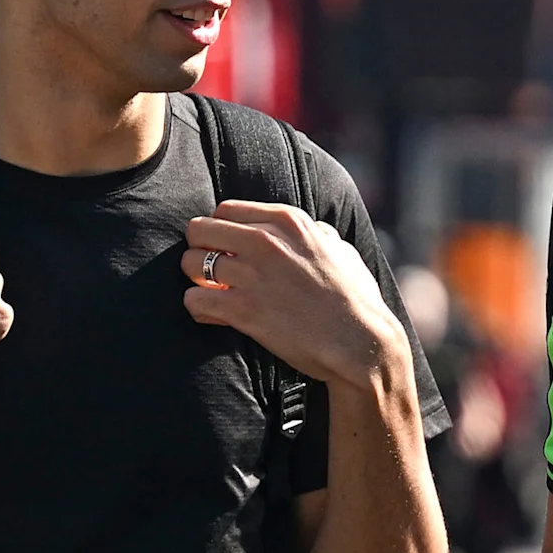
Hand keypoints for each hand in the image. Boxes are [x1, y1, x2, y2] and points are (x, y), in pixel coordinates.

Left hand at [179, 201, 406, 394]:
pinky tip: (213, 315)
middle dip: (201, 251)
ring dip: (197, 280)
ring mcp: (252, 274)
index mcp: (288, 221)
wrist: (361, 342)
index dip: (221, 232)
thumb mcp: (342, 251)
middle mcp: (265, 241)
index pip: (225, 210)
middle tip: (212, 272)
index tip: (228, 250)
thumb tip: (316, 231)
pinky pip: (193, 300)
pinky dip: (198, 308)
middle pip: (200, 230)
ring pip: (190, 263)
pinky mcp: (243, 309)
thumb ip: (319, 235)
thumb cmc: (357, 299)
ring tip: (213, 293)